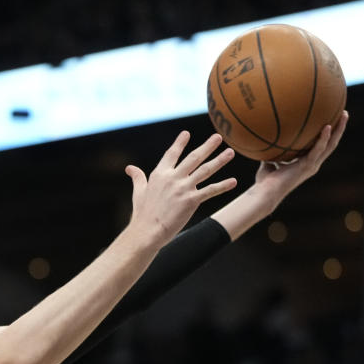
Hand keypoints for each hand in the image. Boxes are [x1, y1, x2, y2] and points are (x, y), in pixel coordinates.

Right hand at [125, 131, 236, 246]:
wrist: (147, 231)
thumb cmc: (142, 213)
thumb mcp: (139, 192)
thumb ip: (138, 177)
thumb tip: (129, 168)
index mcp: (160, 174)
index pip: (172, 154)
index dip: (179, 143)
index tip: (186, 133)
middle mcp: (173, 178)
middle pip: (194, 158)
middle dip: (207, 146)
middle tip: (218, 137)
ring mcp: (183, 188)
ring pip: (205, 170)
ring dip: (219, 161)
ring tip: (230, 152)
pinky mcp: (191, 200)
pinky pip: (210, 191)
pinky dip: (222, 186)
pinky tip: (233, 181)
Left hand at [251, 111, 347, 206]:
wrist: (266, 193)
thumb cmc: (265, 182)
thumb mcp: (268, 163)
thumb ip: (271, 153)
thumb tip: (265, 141)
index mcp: (306, 163)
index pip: (321, 147)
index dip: (327, 135)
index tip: (331, 120)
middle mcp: (312, 164)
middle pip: (331, 143)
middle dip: (339, 128)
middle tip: (344, 113)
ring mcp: (312, 165)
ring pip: (330, 145)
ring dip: (338, 129)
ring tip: (343, 114)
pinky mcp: (307, 166)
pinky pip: (318, 149)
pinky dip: (323, 138)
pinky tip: (327, 126)